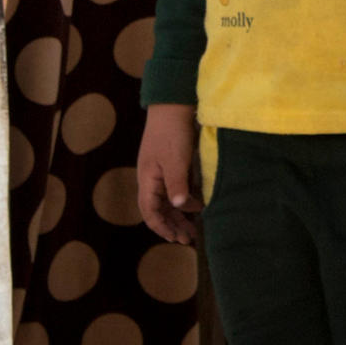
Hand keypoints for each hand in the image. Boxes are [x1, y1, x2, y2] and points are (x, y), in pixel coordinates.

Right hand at [136, 105, 201, 241]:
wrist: (173, 105)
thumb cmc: (172, 131)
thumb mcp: (175, 160)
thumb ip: (177, 184)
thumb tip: (180, 207)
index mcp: (147, 180)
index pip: (149, 212)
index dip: (161, 227)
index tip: (176, 239)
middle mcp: (152, 179)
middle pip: (159, 209)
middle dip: (172, 225)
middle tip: (188, 239)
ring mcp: (161, 172)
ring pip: (168, 201)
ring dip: (180, 215)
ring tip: (193, 229)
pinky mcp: (173, 165)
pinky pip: (177, 189)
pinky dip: (185, 200)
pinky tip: (198, 206)